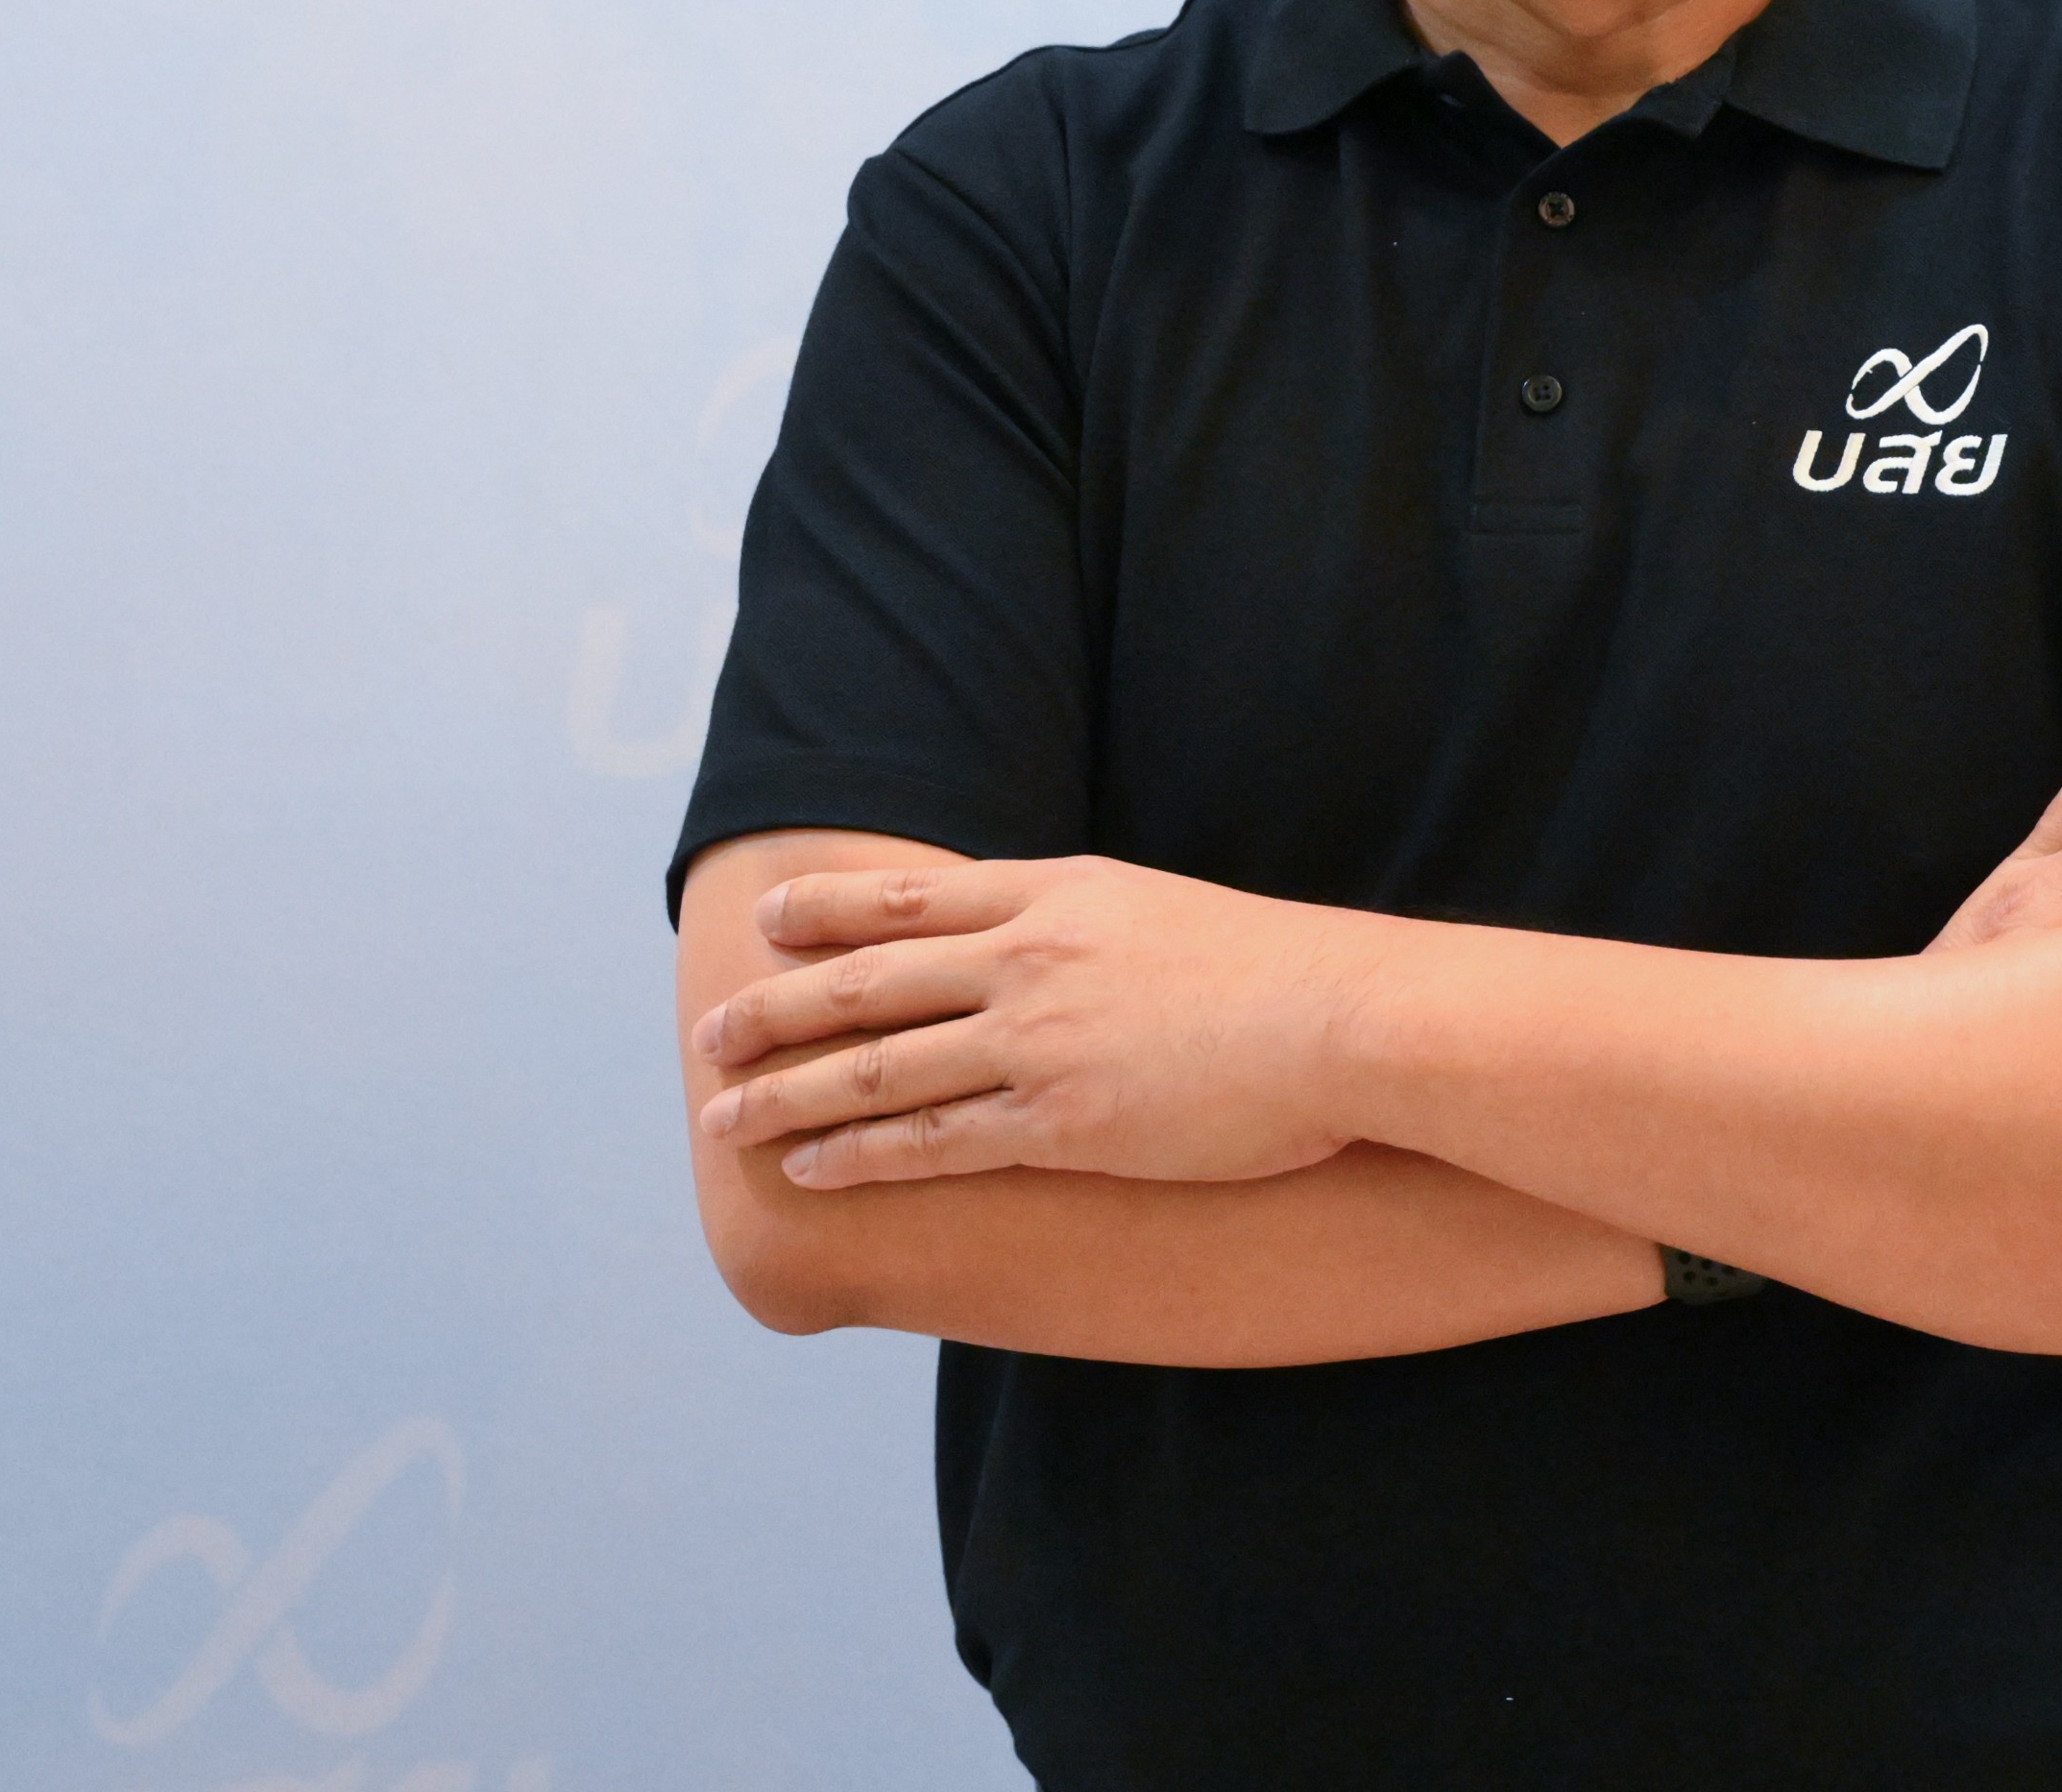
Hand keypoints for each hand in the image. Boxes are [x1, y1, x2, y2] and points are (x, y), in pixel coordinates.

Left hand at [691, 854, 1382, 1189]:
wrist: (1350, 1020)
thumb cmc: (1290, 976)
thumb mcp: (1174, 916)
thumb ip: (1101, 929)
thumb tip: (1062, 946)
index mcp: (1063, 893)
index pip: (914, 898)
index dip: (828, 911)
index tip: (770, 920)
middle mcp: (1032, 956)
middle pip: (867, 979)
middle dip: (775, 1009)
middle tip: (710, 1035)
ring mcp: (1040, 1038)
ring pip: (878, 1065)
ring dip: (787, 1094)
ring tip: (725, 1119)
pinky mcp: (1061, 1120)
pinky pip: (932, 1139)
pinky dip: (858, 1153)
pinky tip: (812, 1167)